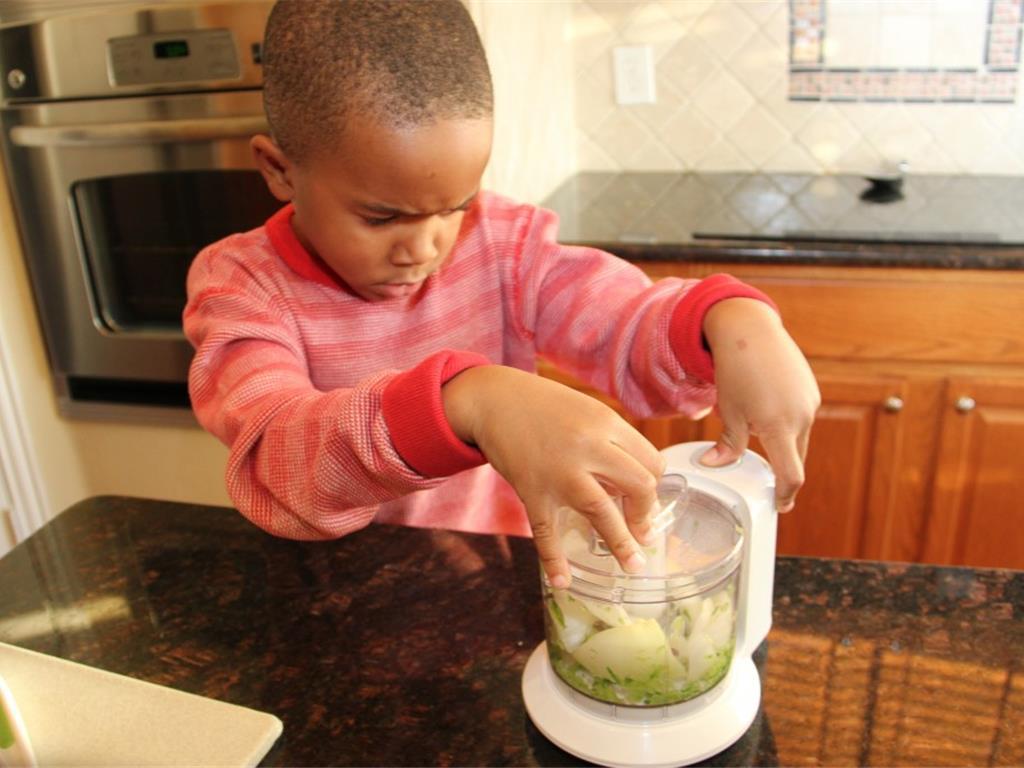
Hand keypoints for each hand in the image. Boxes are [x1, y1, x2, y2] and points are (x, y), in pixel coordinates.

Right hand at [442, 365, 664, 586]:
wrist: (493, 399)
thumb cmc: (543, 405)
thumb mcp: (586, 410)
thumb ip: (611, 440)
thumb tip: (633, 480)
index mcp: (606, 422)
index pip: (650, 460)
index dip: (654, 483)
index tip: (646, 498)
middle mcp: (588, 446)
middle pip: (638, 485)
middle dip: (646, 513)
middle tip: (645, 533)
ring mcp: (559, 471)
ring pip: (601, 511)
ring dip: (621, 543)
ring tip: (633, 565)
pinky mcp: (532, 490)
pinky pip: (546, 531)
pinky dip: (554, 559)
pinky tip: (563, 581)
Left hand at [700, 298, 820, 511]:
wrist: (749, 329)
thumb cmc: (735, 370)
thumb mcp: (729, 411)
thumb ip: (728, 444)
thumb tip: (713, 465)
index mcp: (780, 427)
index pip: (791, 475)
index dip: (786, 495)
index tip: (780, 504)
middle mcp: (801, 416)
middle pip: (796, 457)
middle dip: (783, 471)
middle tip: (771, 484)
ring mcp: (810, 401)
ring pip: (799, 437)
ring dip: (784, 444)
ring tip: (760, 432)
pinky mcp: (811, 389)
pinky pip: (801, 416)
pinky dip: (788, 423)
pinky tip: (769, 410)